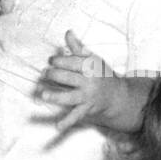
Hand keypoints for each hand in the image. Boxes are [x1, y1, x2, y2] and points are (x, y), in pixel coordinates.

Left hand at [37, 31, 152, 132]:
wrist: (117, 96)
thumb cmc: (101, 74)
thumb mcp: (92, 59)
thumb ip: (78, 47)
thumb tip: (68, 32)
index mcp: (91, 67)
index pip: (71, 61)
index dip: (58, 60)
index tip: (51, 60)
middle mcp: (90, 81)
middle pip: (67, 77)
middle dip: (53, 75)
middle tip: (44, 74)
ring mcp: (88, 96)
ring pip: (69, 96)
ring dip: (55, 96)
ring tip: (43, 94)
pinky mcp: (86, 109)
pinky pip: (75, 116)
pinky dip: (67, 122)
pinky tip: (57, 127)